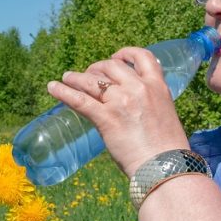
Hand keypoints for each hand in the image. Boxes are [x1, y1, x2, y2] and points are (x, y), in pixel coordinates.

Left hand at [47, 47, 190, 177]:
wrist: (165, 167)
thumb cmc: (167, 149)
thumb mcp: (164, 115)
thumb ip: (149, 105)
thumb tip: (131, 108)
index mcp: (157, 86)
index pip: (142, 57)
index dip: (126, 53)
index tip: (116, 57)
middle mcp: (139, 88)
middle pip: (112, 66)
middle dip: (97, 68)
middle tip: (89, 76)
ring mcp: (121, 101)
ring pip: (92, 81)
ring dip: (77, 77)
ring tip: (66, 78)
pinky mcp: (106, 118)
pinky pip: (80, 100)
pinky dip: (63, 92)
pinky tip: (52, 88)